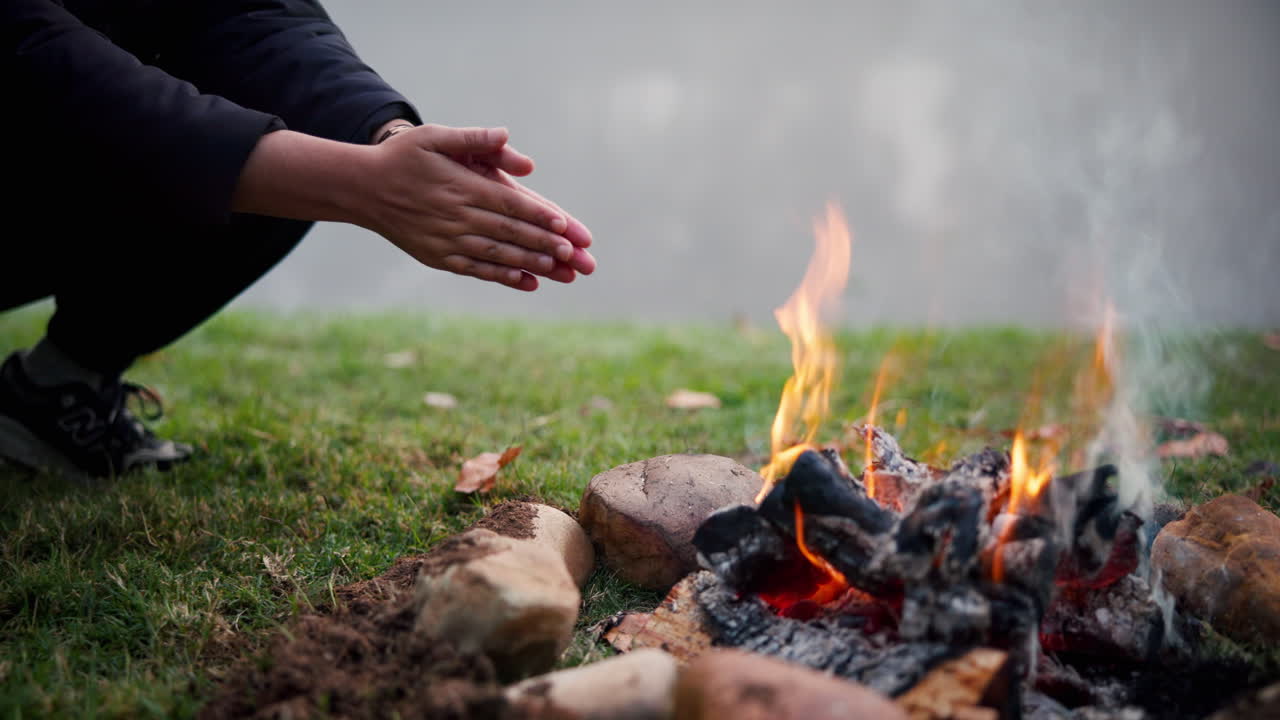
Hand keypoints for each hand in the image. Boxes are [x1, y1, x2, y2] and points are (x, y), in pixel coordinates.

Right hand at [368, 124, 592, 290]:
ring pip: (498, 254)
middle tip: (575, 256)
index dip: (538, 216)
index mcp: (461, 186)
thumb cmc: (402, 158)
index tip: (565, 226)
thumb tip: (506, 136)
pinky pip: (477, 270)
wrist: (361, 189)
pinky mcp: (439, 257)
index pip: (509, 203)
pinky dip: (504, 277)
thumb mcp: (434, 136)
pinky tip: (528, 283)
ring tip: (562, 272)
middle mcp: (457, 216)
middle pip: (509, 232)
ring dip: (532, 264)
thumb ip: (472, 139)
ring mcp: (447, 241)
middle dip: (545, 245)